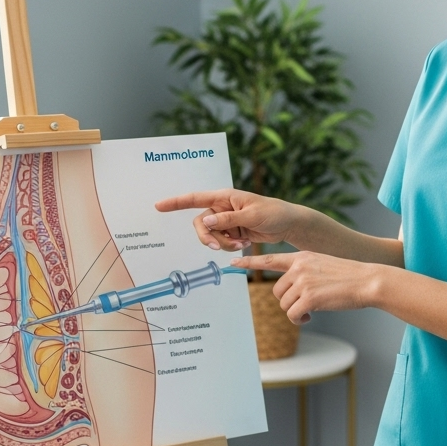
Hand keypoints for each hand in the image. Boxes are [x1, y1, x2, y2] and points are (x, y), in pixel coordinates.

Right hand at [155, 189, 300, 251]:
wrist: (287, 224)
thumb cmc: (273, 212)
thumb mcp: (252, 215)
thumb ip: (228, 219)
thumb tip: (207, 222)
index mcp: (224, 197)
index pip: (195, 198)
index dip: (176, 202)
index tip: (159, 206)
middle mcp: (222, 207)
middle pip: (201, 224)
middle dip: (209, 238)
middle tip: (220, 248)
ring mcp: (226, 220)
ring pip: (212, 236)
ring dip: (224, 243)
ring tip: (242, 242)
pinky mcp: (232, 231)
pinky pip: (222, 242)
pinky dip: (231, 246)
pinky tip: (245, 242)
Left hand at [231, 251, 377, 323]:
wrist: (368, 280)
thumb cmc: (349, 277)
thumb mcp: (323, 265)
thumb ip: (305, 272)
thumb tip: (293, 290)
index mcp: (301, 257)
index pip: (270, 259)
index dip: (249, 263)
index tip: (232, 263)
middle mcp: (299, 267)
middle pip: (277, 291)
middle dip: (289, 302)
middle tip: (307, 304)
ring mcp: (303, 281)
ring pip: (284, 304)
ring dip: (296, 312)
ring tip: (313, 309)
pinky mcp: (309, 297)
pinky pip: (293, 315)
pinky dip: (301, 319)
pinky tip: (312, 316)